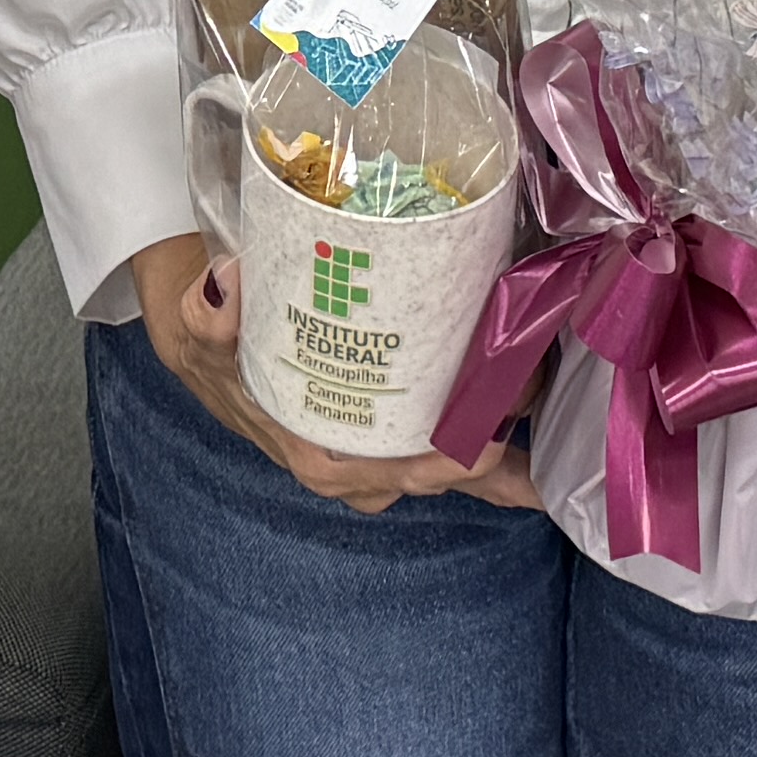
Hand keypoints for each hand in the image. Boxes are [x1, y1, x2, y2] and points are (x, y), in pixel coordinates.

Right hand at [122, 233, 536, 514]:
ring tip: (554, 434)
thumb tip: (226, 282)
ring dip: (498, 456)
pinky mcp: (389, 427)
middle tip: (538, 416)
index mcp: (317, 450)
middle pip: (435, 474)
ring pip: (448, 467)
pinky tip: (532, 423)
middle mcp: (355, 462)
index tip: (483, 439)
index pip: (386, 469)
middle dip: (490, 458)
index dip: (437, 461)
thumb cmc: (216, 345)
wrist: (212, 344)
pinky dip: (487, 441)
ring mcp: (376, 449)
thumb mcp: (202, 330)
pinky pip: (445, 445)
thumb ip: (207, 313)